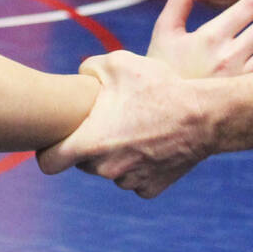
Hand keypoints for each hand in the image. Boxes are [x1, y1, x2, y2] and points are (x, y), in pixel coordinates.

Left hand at [37, 51, 207, 197]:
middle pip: (83, 163)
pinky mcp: (151, 189)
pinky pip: (136, 179)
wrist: (204, 115)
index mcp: (90, 143)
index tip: (57, 141)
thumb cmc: (159, 87)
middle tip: (110, 122)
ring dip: (117, 156)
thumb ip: (88, 69)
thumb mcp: (118, 62)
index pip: (48, 163)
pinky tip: (153, 145)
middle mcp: (105, 168)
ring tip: (137, 129)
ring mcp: (129, 181)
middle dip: (91, 145)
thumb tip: (79, 78)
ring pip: (111, 170)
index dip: (48, 152)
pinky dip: (140, 166)